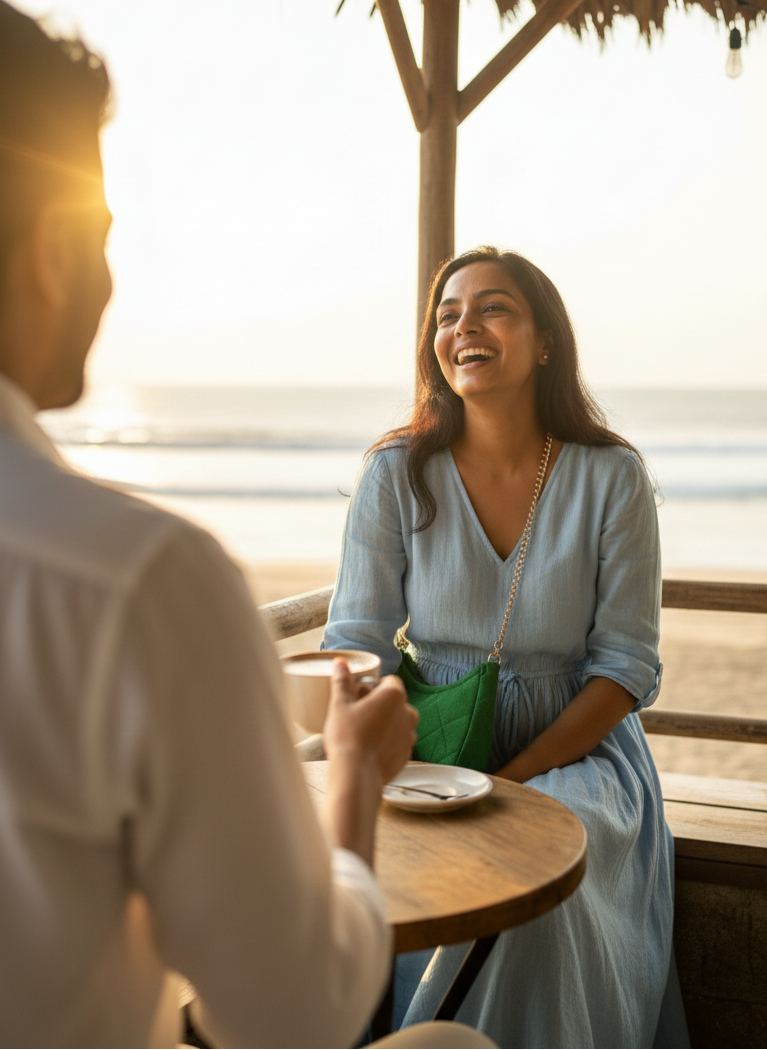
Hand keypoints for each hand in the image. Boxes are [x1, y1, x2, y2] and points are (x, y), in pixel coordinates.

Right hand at [324, 659, 418, 789]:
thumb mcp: (339, 704)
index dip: (373, 686)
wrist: (356, 775)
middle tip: (357, 714)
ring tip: (362, 733)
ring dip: (385, 724)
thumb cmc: (347, 737)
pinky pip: (398, 742)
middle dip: (379, 705)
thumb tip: (340, 663)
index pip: (389, 681)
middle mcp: (408, 713)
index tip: (359, 695)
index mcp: (394, 695)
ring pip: (398, 722)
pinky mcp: (407, 755)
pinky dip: (387, 742)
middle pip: (395, 701)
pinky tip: (369, 749)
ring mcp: (409, 735)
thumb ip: (342, 681)